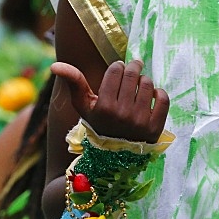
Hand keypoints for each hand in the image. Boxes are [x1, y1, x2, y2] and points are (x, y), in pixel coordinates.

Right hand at [51, 59, 168, 142]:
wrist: (114, 155)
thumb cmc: (98, 123)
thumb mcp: (83, 105)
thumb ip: (72, 82)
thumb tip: (54, 64)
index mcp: (104, 107)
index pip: (116, 70)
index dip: (118, 66)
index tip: (118, 70)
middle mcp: (122, 114)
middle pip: (133, 74)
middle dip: (133, 67)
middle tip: (133, 68)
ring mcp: (140, 122)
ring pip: (148, 84)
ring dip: (144, 81)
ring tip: (139, 86)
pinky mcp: (155, 127)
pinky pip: (163, 98)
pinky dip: (159, 93)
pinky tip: (150, 97)